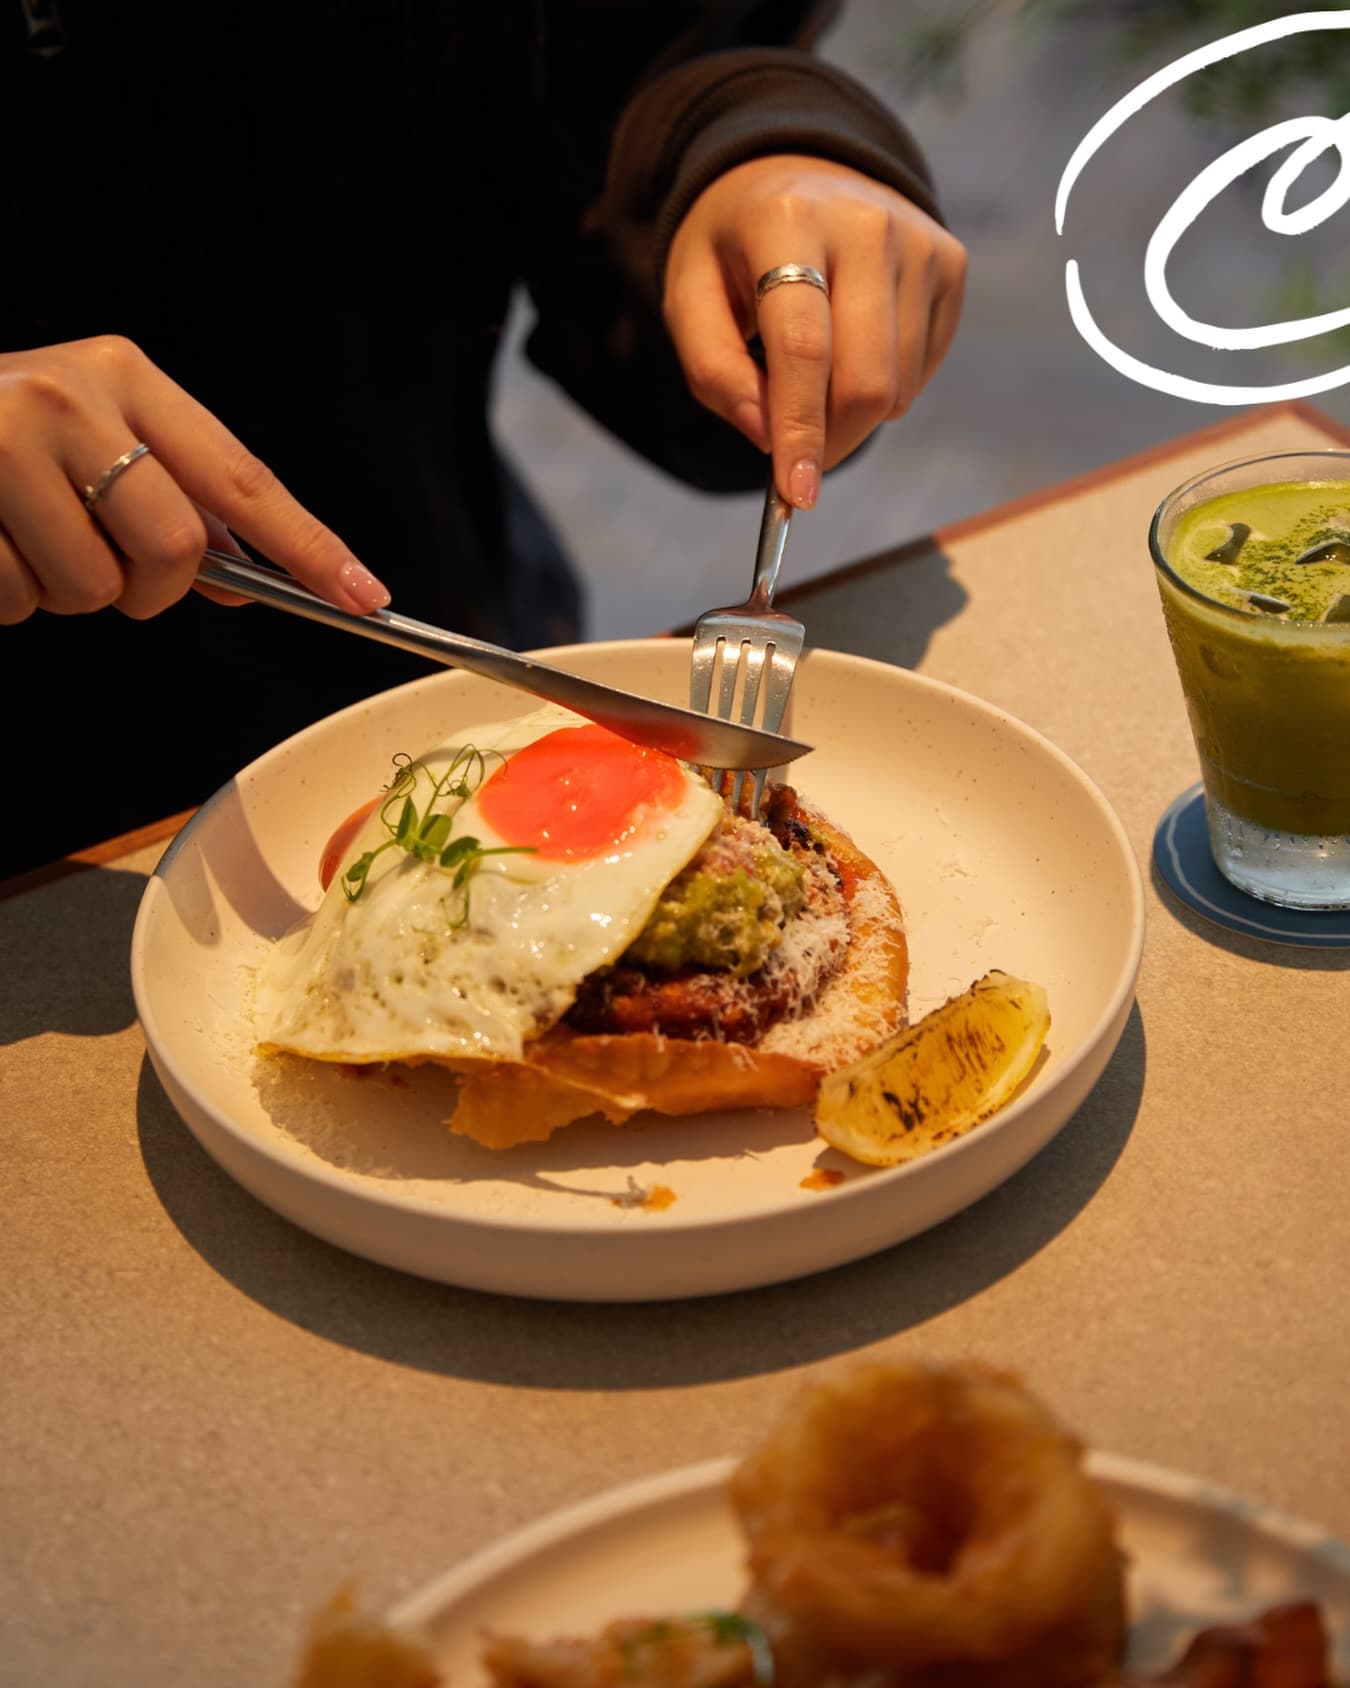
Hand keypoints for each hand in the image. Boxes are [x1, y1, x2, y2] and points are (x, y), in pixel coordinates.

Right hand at [0, 335, 389, 624]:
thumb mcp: (92, 440)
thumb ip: (174, 504)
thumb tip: (246, 580)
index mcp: (125, 375)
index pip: (243, 476)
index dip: (308, 547)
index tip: (366, 597)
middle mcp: (70, 395)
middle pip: (175, 550)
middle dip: (147, 587)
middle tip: (99, 561)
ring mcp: (3, 438)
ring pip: (94, 588)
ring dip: (63, 593)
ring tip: (20, 537)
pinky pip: (16, 601)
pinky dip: (4, 597)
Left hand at [663, 155, 966, 508]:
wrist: (796, 175)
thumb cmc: (734, 251)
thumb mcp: (690, 299)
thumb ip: (713, 371)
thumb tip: (765, 436)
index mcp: (788, 220)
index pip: (805, 347)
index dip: (801, 430)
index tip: (795, 492)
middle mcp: (865, 222)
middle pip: (866, 380)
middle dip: (829, 440)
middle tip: (795, 458)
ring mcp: (918, 241)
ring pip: (898, 387)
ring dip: (852, 416)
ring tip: (813, 378)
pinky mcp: (950, 264)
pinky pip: (922, 371)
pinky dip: (884, 389)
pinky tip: (851, 349)